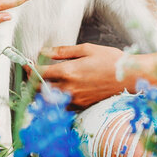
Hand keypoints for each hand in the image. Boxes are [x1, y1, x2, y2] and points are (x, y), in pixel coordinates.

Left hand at [37, 44, 156, 108]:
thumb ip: (63, 51)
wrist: (129, 77)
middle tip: (31, 74)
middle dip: (32, 82)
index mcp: (69, 71)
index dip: (29, 68)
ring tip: (41, 83)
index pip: (39, 73)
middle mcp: (69, 88)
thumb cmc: (111, 60)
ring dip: (41, 93)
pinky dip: (54, 100)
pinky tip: (56, 92)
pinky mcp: (81, 106)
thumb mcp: (87, 49)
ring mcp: (75, 100)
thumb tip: (44, 51)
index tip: (26, 63)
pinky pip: (61, 106)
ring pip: (49, 101)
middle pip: (40, 90)